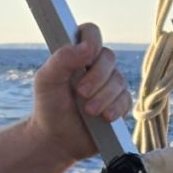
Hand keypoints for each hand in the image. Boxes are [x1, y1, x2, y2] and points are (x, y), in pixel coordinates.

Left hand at [30, 23, 131, 160]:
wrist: (57, 139)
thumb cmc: (49, 106)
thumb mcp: (47, 80)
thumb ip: (61, 59)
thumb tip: (86, 47)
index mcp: (76, 54)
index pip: (91, 33)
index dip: (92, 39)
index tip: (87, 56)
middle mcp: (95, 66)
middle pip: (108, 57)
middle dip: (97, 77)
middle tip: (81, 93)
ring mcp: (109, 85)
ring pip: (119, 80)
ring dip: (104, 97)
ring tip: (89, 112)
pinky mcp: (119, 104)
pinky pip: (126, 99)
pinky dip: (115, 108)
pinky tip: (104, 117)